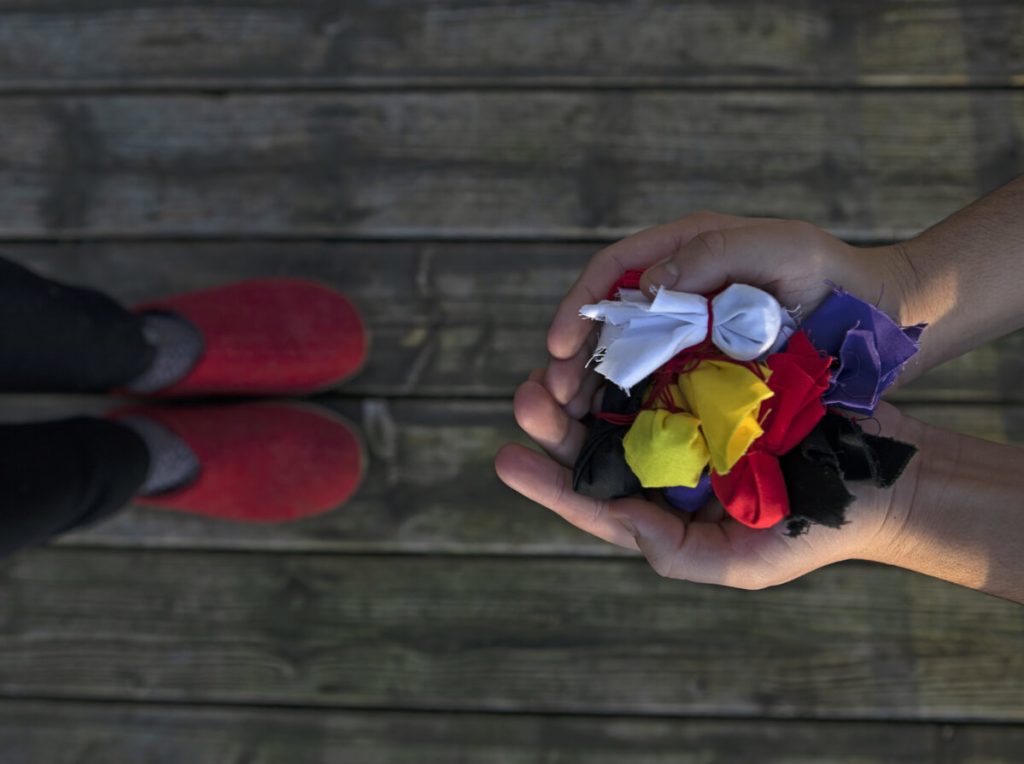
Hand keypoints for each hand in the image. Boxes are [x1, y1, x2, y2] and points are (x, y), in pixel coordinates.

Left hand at [495, 375, 917, 588]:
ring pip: (615, 397)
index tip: (507, 459)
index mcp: (660, 506)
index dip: (546, 482)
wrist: (881, 475)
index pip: (591, 498)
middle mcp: (663, 460)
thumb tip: (616, 514)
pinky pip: (662, 360)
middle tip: (526, 398)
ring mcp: (685, 414)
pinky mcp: (711, 376)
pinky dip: (632, 349)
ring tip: (553, 364)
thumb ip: (673, 550)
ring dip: (581, 380)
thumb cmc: (812, 527)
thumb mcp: (742, 561)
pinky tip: (608, 335)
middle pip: (591, 442)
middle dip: (552, 421)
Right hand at [543, 212, 908, 416]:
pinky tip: (613, 432)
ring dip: (595, 388)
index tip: (561, 347)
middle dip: (576, 357)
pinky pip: (659, 386)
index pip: (613, 271)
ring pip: (626, 357)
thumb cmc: (833, 275)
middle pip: (609, 320)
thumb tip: (645, 283)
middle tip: (554, 396)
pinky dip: (632, 406)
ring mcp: (690, 333)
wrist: (882, 321)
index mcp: (687, 251)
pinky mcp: (704, 369)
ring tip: (571, 421)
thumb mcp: (780, 249)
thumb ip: (713, 255)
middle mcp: (678, 291)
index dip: (580, 307)